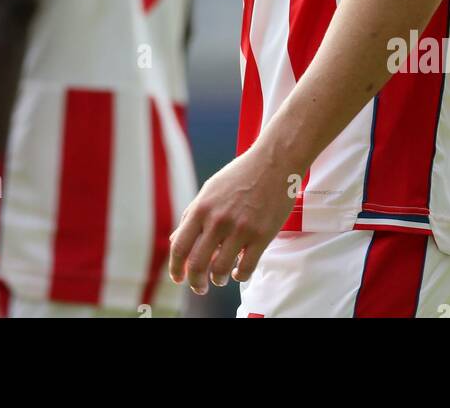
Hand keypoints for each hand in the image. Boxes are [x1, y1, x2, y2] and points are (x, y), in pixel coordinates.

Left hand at [168, 143, 297, 294]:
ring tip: (219, 278)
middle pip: (197, 264)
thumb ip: (192, 216)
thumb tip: (176, 242)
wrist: (273, 162)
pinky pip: (246, 268)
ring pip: (220, 270)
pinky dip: (239, 276)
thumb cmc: (240, 176)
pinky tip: (237, 272)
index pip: (179, 247)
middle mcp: (218, 219)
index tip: (178, 278)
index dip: (175, 268)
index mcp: (201, 208)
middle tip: (200, 287)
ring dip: (217, 279)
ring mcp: (240, 228)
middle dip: (196, 282)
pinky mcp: (262, 235)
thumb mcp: (210, 190)